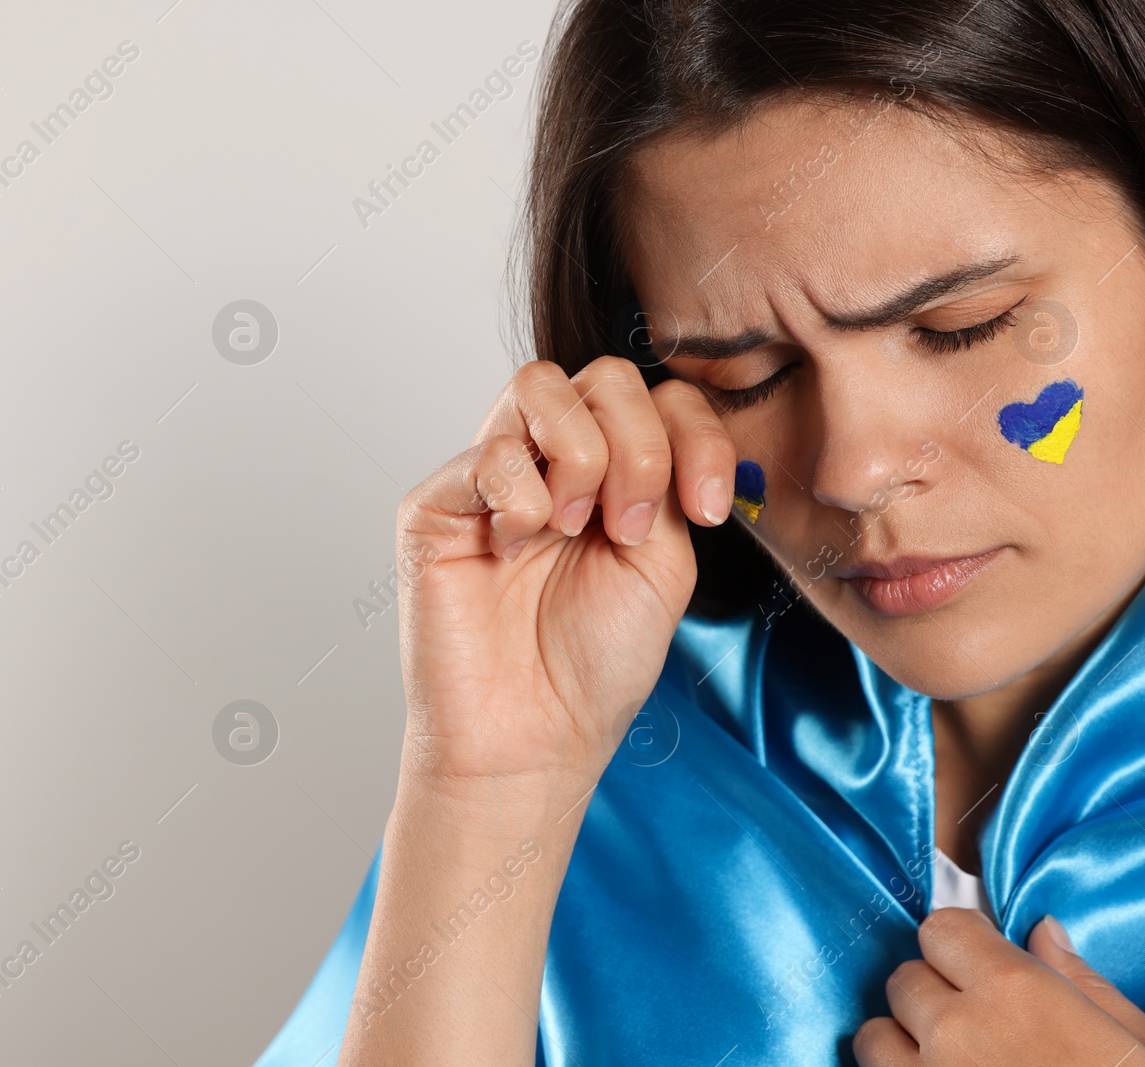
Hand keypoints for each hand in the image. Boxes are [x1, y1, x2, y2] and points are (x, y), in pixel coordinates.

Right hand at [394, 356, 736, 790]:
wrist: (533, 739)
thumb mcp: (664, 562)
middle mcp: (549, 465)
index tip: (710, 509)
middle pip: (602, 376)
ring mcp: (489, 477)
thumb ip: (665, 479)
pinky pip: (489, 451)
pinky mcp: (435, 504)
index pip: (656, 398)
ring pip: (540, 385)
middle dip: (639, 446)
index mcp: (611, 475)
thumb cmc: (593, 666)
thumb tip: (657, 422)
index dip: (695, 435)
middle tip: (629, 527)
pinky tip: (517, 548)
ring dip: (582, 457)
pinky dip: (522, 497)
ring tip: (575, 530)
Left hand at [854, 908, 1144, 1065]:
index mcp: (1016, 992)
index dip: (961, 943)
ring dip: (902, 1043)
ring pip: (875, 1037)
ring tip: (948, 1062)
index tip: (978, 960)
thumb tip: (1043, 933)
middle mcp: (956, 1029)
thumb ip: (1087, 984)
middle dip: (933, 993)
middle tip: (973, 1020)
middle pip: (905, 980)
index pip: (942, 929)